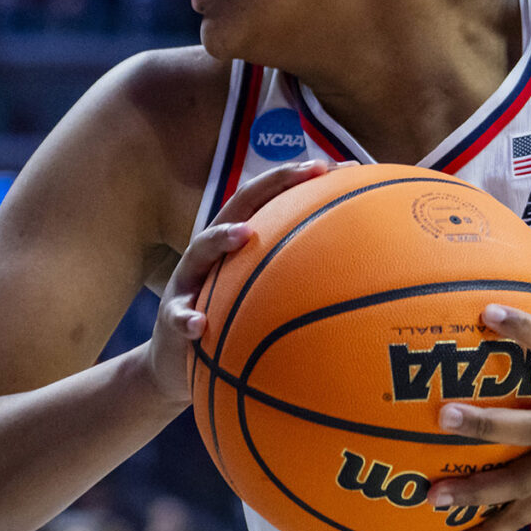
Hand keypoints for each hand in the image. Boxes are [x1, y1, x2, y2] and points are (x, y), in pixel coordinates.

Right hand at [138, 160, 330, 410]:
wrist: (176, 363)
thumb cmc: (229, 320)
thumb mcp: (262, 295)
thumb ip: (297, 277)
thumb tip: (359, 272)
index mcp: (236, 241)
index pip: (267, 199)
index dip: (297, 179)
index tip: (337, 167)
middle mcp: (210, 253)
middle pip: (237, 207)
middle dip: (270, 184)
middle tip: (305, 171)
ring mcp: (187, 282)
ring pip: (199, 251)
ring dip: (221, 239)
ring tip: (245, 234)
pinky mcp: (171, 318)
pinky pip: (177, 316)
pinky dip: (186, 318)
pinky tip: (199, 325)